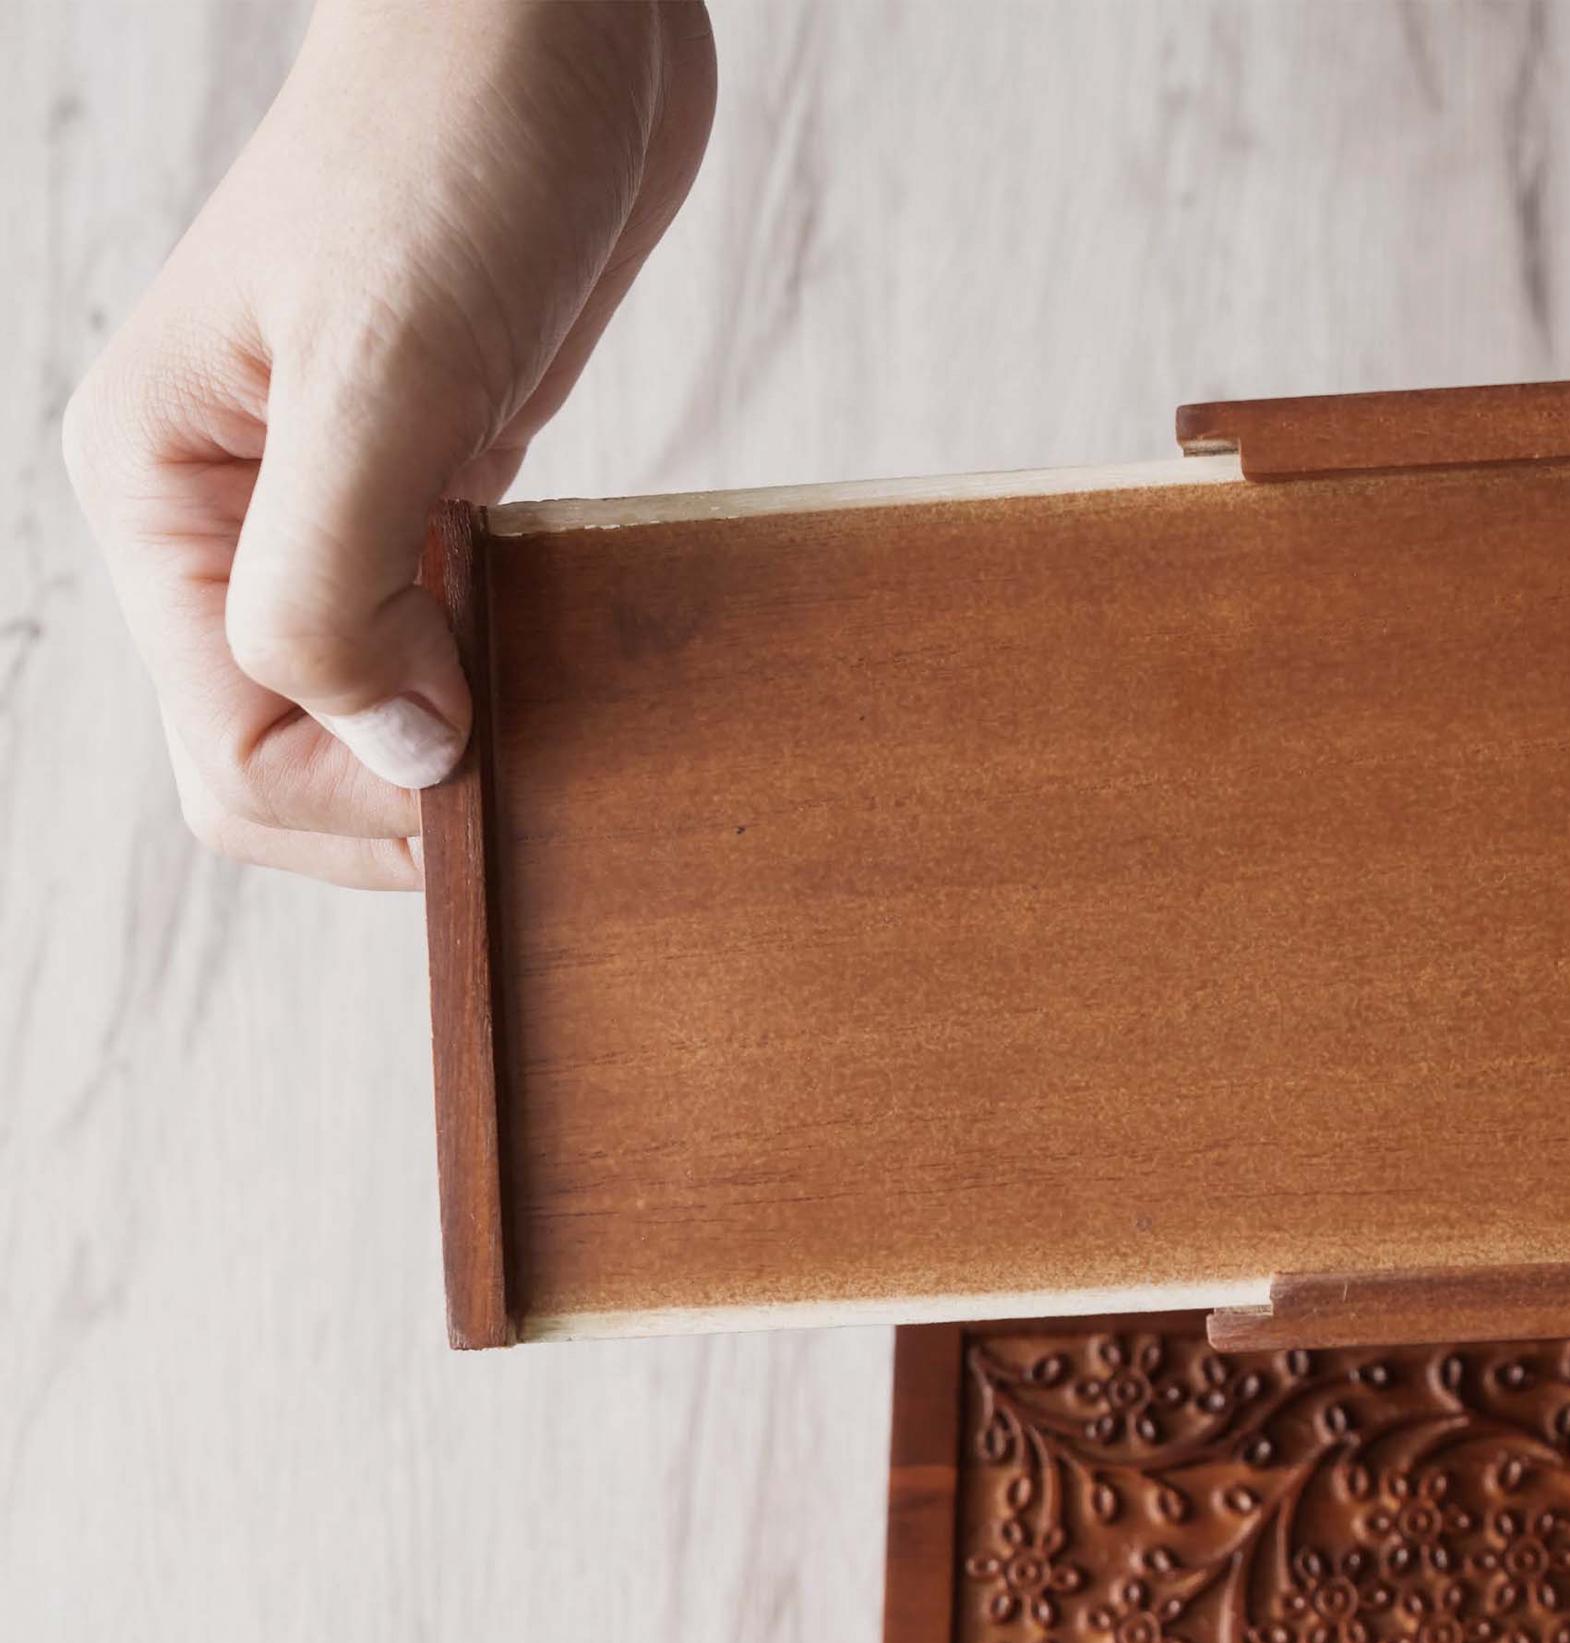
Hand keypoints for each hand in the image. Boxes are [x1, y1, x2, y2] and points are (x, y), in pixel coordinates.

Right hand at [63, 0, 715, 888]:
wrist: (548, 23)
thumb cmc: (452, 154)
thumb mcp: (381, 373)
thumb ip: (339, 582)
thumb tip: (391, 754)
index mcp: (162, 492)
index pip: (231, 751)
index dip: (362, 802)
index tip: (489, 778)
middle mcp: (227, 512)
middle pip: (290, 750)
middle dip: (402, 796)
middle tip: (535, 777)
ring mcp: (335, 500)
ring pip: (371, 704)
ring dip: (460, 746)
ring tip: (564, 729)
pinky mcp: (436, 477)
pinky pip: (447, 633)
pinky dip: (500, 674)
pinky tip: (571, 667)